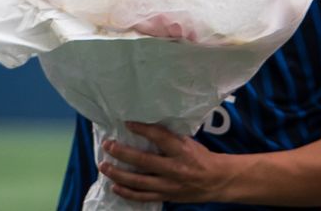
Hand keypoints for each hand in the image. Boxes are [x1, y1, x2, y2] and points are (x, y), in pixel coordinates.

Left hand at [98, 122, 235, 202]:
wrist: (216, 181)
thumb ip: (170, 138)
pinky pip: (143, 197)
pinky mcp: (166, 196)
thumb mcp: (189, 143)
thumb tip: (146, 128)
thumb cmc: (201, 158)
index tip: (127, 123)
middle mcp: (175, 168)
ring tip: (104, 166)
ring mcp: (169, 185)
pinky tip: (114, 186)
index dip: (143, 129)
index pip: (160, 137)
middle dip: (122, 153)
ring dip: (118, 174)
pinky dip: (127, 192)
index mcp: (182, 150)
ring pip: (139, 181)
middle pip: (144, 161)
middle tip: (108, 145)